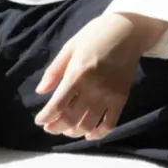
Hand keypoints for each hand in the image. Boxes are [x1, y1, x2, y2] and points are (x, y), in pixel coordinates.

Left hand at [35, 12, 167, 140]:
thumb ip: (54, 70)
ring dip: (74, 132)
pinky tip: (89, 135)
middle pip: (71, 119)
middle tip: (50, 128)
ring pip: (88, 125)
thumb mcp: (70, 47)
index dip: (46, 117)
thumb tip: (40, 92)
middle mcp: (92, 88)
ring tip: (67, 130)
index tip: (39, 121)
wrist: (128, 31)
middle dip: (56, 128)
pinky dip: (98, 134)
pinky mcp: (121, 99)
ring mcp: (108, 95)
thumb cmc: (95, 35)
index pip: (58, 104)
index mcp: (77, 74)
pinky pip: (110, 124)